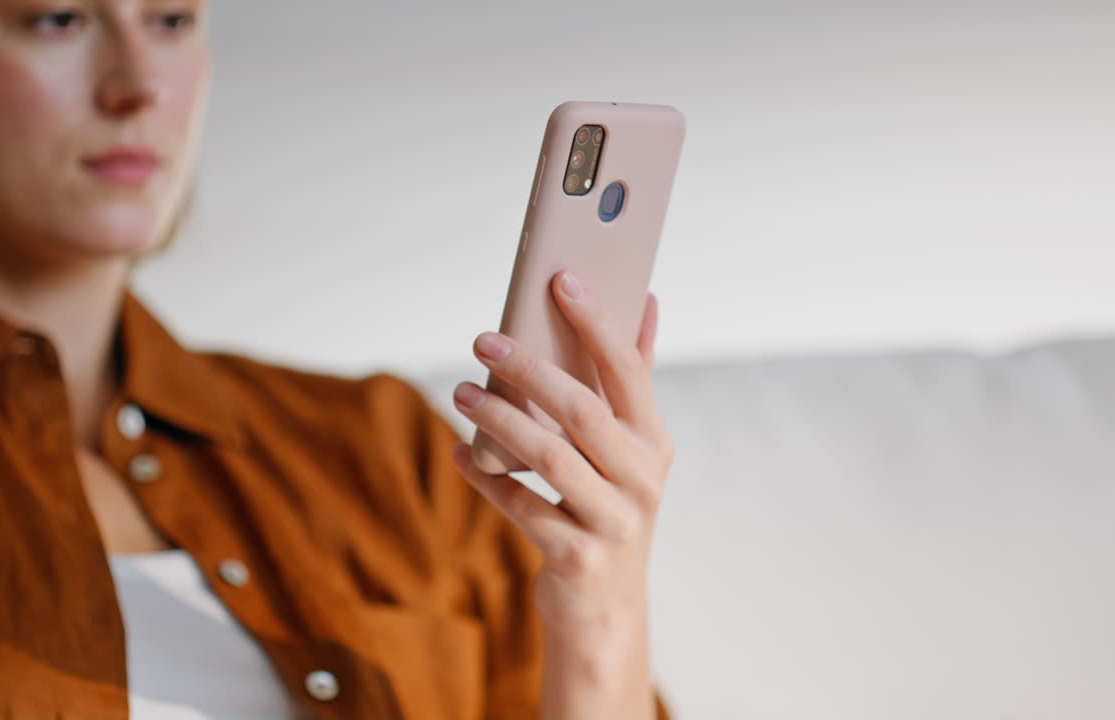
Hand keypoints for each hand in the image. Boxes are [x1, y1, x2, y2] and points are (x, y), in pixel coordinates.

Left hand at [450, 269, 673, 718]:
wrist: (606, 610)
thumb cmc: (610, 509)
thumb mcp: (630, 450)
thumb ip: (632, 380)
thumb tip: (647, 300)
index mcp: (653, 442)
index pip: (629, 370)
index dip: (597, 323)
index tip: (561, 279)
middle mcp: (642, 479)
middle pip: (583, 411)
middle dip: (530, 369)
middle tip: (483, 340)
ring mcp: (613, 521)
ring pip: (548, 458)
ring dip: (498, 419)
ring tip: (462, 391)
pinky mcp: (577, 557)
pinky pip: (521, 507)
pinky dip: (485, 478)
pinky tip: (460, 454)